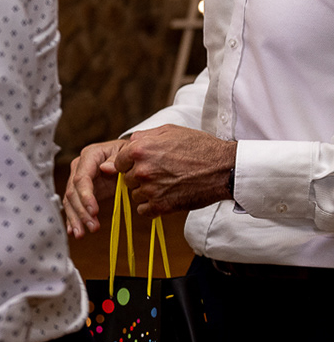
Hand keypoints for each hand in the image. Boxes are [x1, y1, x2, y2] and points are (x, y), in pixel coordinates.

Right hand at [63, 137, 123, 237]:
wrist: (127, 157)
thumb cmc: (128, 153)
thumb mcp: (126, 152)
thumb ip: (116, 160)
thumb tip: (105, 168)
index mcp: (89, 156)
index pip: (81, 178)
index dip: (86, 196)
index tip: (94, 211)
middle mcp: (78, 168)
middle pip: (73, 193)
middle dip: (82, 212)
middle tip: (93, 227)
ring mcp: (78, 181)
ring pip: (70, 202)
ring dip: (76, 219)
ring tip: (81, 234)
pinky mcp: (81, 193)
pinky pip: (73, 206)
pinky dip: (73, 219)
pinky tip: (73, 231)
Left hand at [116, 126, 235, 216]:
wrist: (224, 169)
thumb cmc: (200, 147)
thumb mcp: (170, 131)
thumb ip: (144, 136)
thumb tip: (127, 144)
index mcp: (139, 150)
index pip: (118, 162)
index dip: (130, 163)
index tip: (145, 164)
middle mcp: (141, 170)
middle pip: (126, 179)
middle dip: (139, 177)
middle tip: (161, 173)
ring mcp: (150, 189)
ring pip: (135, 195)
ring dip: (147, 192)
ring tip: (168, 183)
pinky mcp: (161, 206)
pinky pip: (143, 210)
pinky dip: (152, 206)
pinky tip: (166, 197)